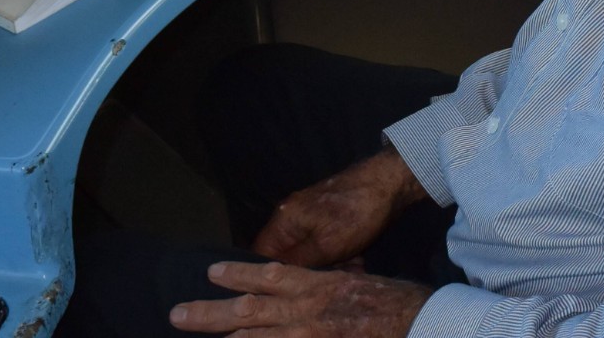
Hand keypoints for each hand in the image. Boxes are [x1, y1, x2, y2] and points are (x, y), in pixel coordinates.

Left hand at [170, 261, 430, 337]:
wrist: (426, 324)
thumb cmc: (399, 303)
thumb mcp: (361, 283)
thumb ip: (329, 286)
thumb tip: (308, 283)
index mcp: (320, 286)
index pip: (270, 275)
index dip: (238, 273)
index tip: (212, 271)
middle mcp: (310, 312)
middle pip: (250, 311)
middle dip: (211, 313)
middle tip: (177, 314)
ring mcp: (314, 337)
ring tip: (193, 330)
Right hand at [252, 148, 427, 267]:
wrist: (389, 184)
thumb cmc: (355, 215)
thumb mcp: (325, 246)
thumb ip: (295, 263)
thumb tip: (269, 277)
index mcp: (284, 219)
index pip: (261, 254)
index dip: (269, 276)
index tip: (286, 292)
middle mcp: (292, 216)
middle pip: (287, 256)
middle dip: (309, 271)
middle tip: (332, 278)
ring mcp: (312, 216)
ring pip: (310, 253)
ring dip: (329, 265)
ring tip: (353, 268)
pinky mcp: (330, 219)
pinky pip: (325, 244)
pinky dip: (338, 254)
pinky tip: (358, 260)